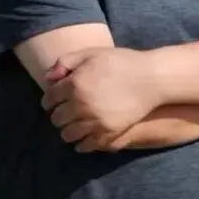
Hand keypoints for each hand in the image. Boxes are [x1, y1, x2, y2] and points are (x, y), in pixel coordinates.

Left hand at [41, 47, 159, 151]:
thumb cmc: (121, 62)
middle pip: (56, 119)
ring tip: (73, 125)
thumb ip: (66, 61)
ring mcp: (94, 121)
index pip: (49, 99)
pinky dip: (81, 143)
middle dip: (58, 115)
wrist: (150, 78)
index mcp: (74, 84)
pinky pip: (85, 145)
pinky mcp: (108, 132)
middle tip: (64, 113)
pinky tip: (83, 137)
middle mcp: (81, 104)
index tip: (53, 101)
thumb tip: (48, 78)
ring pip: (67, 134)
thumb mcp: (92, 53)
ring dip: (67, 130)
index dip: (49, 100)